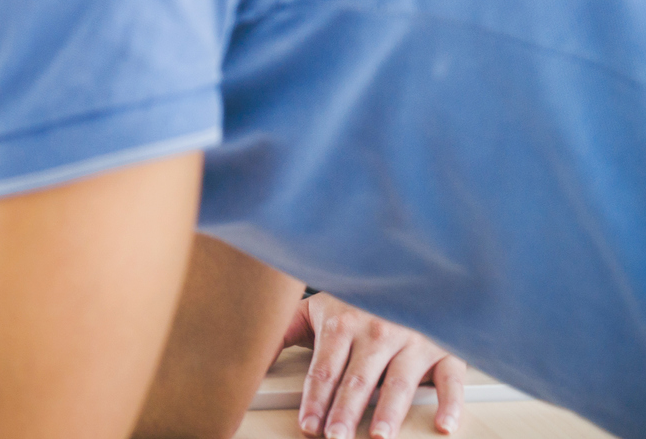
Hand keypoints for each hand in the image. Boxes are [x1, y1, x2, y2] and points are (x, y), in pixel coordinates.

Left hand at [283, 293, 464, 438]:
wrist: (409, 275)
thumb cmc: (359, 302)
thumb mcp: (316, 310)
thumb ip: (282, 333)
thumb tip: (247, 355)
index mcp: (342, 324)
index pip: (324, 370)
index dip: (315, 399)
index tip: (308, 425)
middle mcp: (377, 333)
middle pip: (357, 380)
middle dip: (344, 411)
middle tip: (335, 437)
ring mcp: (413, 341)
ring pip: (399, 383)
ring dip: (388, 412)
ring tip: (378, 436)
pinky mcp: (446, 351)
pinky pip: (450, 380)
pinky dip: (449, 403)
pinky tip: (443, 425)